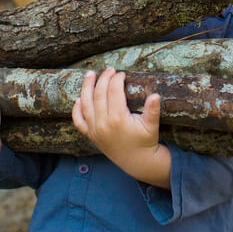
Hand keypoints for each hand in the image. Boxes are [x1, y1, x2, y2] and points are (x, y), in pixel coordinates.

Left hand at [72, 67, 170, 187]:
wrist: (137, 161)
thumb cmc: (145, 142)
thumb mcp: (151, 126)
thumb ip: (152, 110)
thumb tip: (155, 95)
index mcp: (118, 119)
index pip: (113, 91)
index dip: (116, 79)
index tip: (121, 73)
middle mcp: (103, 124)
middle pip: (98, 94)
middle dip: (103, 78)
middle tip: (109, 69)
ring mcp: (95, 130)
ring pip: (85, 104)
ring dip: (86, 87)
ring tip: (90, 74)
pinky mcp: (91, 135)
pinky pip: (79, 121)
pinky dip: (76, 109)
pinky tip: (79, 99)